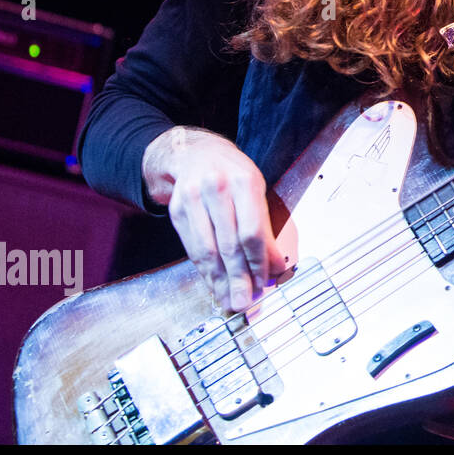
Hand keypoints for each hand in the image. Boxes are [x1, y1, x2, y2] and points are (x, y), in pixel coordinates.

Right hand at [143, 126, 287, 311]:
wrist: (194, 153)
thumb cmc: (232, 173)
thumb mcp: (256, 190)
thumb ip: (265, 227)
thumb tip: (276, 265)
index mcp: (243, 181)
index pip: (251, 231)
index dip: (258, 260)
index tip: (265, 281)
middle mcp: (216, 189)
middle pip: (228, 244)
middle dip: (239, 277)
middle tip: (245, 301)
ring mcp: (192, 200)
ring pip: (207, 250)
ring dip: (220, 280)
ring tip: (230, 299)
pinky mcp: (176, 211)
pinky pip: (192, 249)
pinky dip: (204, 270)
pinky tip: (214, 283)